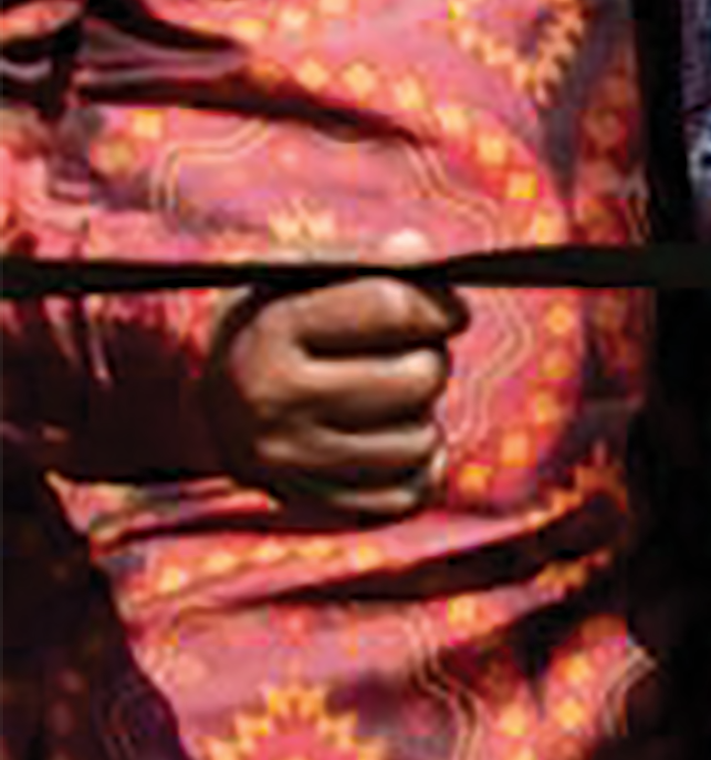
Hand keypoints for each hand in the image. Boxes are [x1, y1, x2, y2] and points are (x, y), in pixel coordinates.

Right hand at [203, 233, 465, 520]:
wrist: (216, 402)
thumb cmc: (280, 323)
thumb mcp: (303, 276)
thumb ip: (367, 260)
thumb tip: (421, 253)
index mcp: (269, 331)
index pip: (392, 305)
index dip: (437, 304)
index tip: (445, 310)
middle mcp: (271, 402)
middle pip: (421, 377)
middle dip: (429, 361)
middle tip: (405, 357)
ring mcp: (289, 463)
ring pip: (422, 439)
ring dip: (422, 416)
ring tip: (386, 399)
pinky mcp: (312, 506)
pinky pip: (410, 493)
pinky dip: (417, 466)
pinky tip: (387, 439)